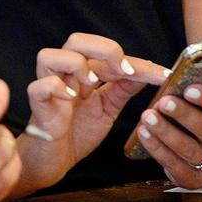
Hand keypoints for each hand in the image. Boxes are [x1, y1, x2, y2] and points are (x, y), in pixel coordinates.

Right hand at [15, 33, 166, 194]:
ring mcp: (48, 88)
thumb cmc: (77, 132)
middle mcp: (64, 75)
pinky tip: (71, 98)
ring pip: (49, 56)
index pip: (108, 55)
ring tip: (92, 85)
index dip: (137, 62)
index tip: (163, 74)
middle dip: (105, 50)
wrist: (55, 160)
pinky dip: (56, 87)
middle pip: (76, 41)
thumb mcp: (107, 109)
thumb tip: (148, 72)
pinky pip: (39, 87)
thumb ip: (122, 89)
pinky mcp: (38, 106)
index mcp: (82, 73)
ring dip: (76, 65)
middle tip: (124, 71)